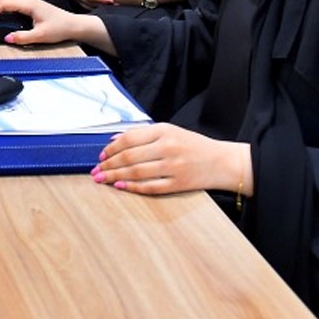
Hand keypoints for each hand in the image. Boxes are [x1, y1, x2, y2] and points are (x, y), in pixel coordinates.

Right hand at [0, 0, 89, 47]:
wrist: (73, 25)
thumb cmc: (61, 27)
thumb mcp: (41, 35)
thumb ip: (23, 37)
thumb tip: (7, 38)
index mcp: (28, 4)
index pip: (2, 4)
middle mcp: (26, 0)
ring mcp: (26, 2)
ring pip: (2, 0)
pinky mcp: (27, 7)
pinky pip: (7, 4)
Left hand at [93, 124, 252, 196]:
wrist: (222, 161)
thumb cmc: (194, 145)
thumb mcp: (170, 131)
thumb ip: (143, 134)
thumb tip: (114, 140)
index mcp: (164, 131)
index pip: (129, 138)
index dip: (111, 148)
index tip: (101, 155)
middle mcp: (168, 147)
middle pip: (129, 157)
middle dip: (108, 164)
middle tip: (96, 170)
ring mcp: (174, 167)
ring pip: (136, 172)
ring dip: (115, 176)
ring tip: (102, 179)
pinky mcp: (179, 184)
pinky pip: (150, 187)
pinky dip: (133, 187)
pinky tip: (121, 187)